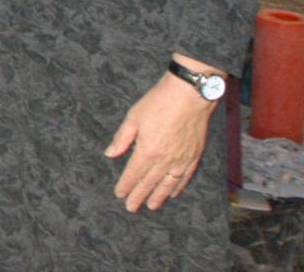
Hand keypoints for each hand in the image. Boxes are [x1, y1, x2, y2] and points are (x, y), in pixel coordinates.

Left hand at [104, 64, 218, 210]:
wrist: (189, 96)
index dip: (125, 186)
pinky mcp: (193, 156)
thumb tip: (110, 154)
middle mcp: (165, 160)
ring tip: (151, 206)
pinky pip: (185, 178)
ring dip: (158, 196)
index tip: (119, 194)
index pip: (133, 174)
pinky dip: (178, 188)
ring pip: (168, 185)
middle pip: (149, 183)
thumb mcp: (133, 117)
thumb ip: (122, 138)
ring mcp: (181, 159)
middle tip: (131, 207)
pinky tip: (173, 194)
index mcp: (147, 150)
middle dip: (139, 196)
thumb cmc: (158, 103)